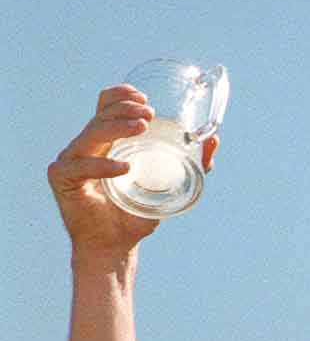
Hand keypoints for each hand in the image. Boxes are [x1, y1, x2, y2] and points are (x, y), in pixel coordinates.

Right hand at [48, 85, 218, 256]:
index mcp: (104, 142)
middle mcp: (85, 146)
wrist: (116, 245)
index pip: (105, 107)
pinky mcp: (62, 178)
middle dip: (125, 109)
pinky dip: (103, 165)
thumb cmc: (137, 213)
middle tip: (150, 114)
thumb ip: (192, 165)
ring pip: (91, 134)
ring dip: (116, 127)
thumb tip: (214, 140)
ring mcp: (71, 160)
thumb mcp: (171, 185)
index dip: (120, 96)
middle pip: (100, 116)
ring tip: (142, 127)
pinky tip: (125, 166)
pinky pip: (81, 166)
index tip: (144, 97)